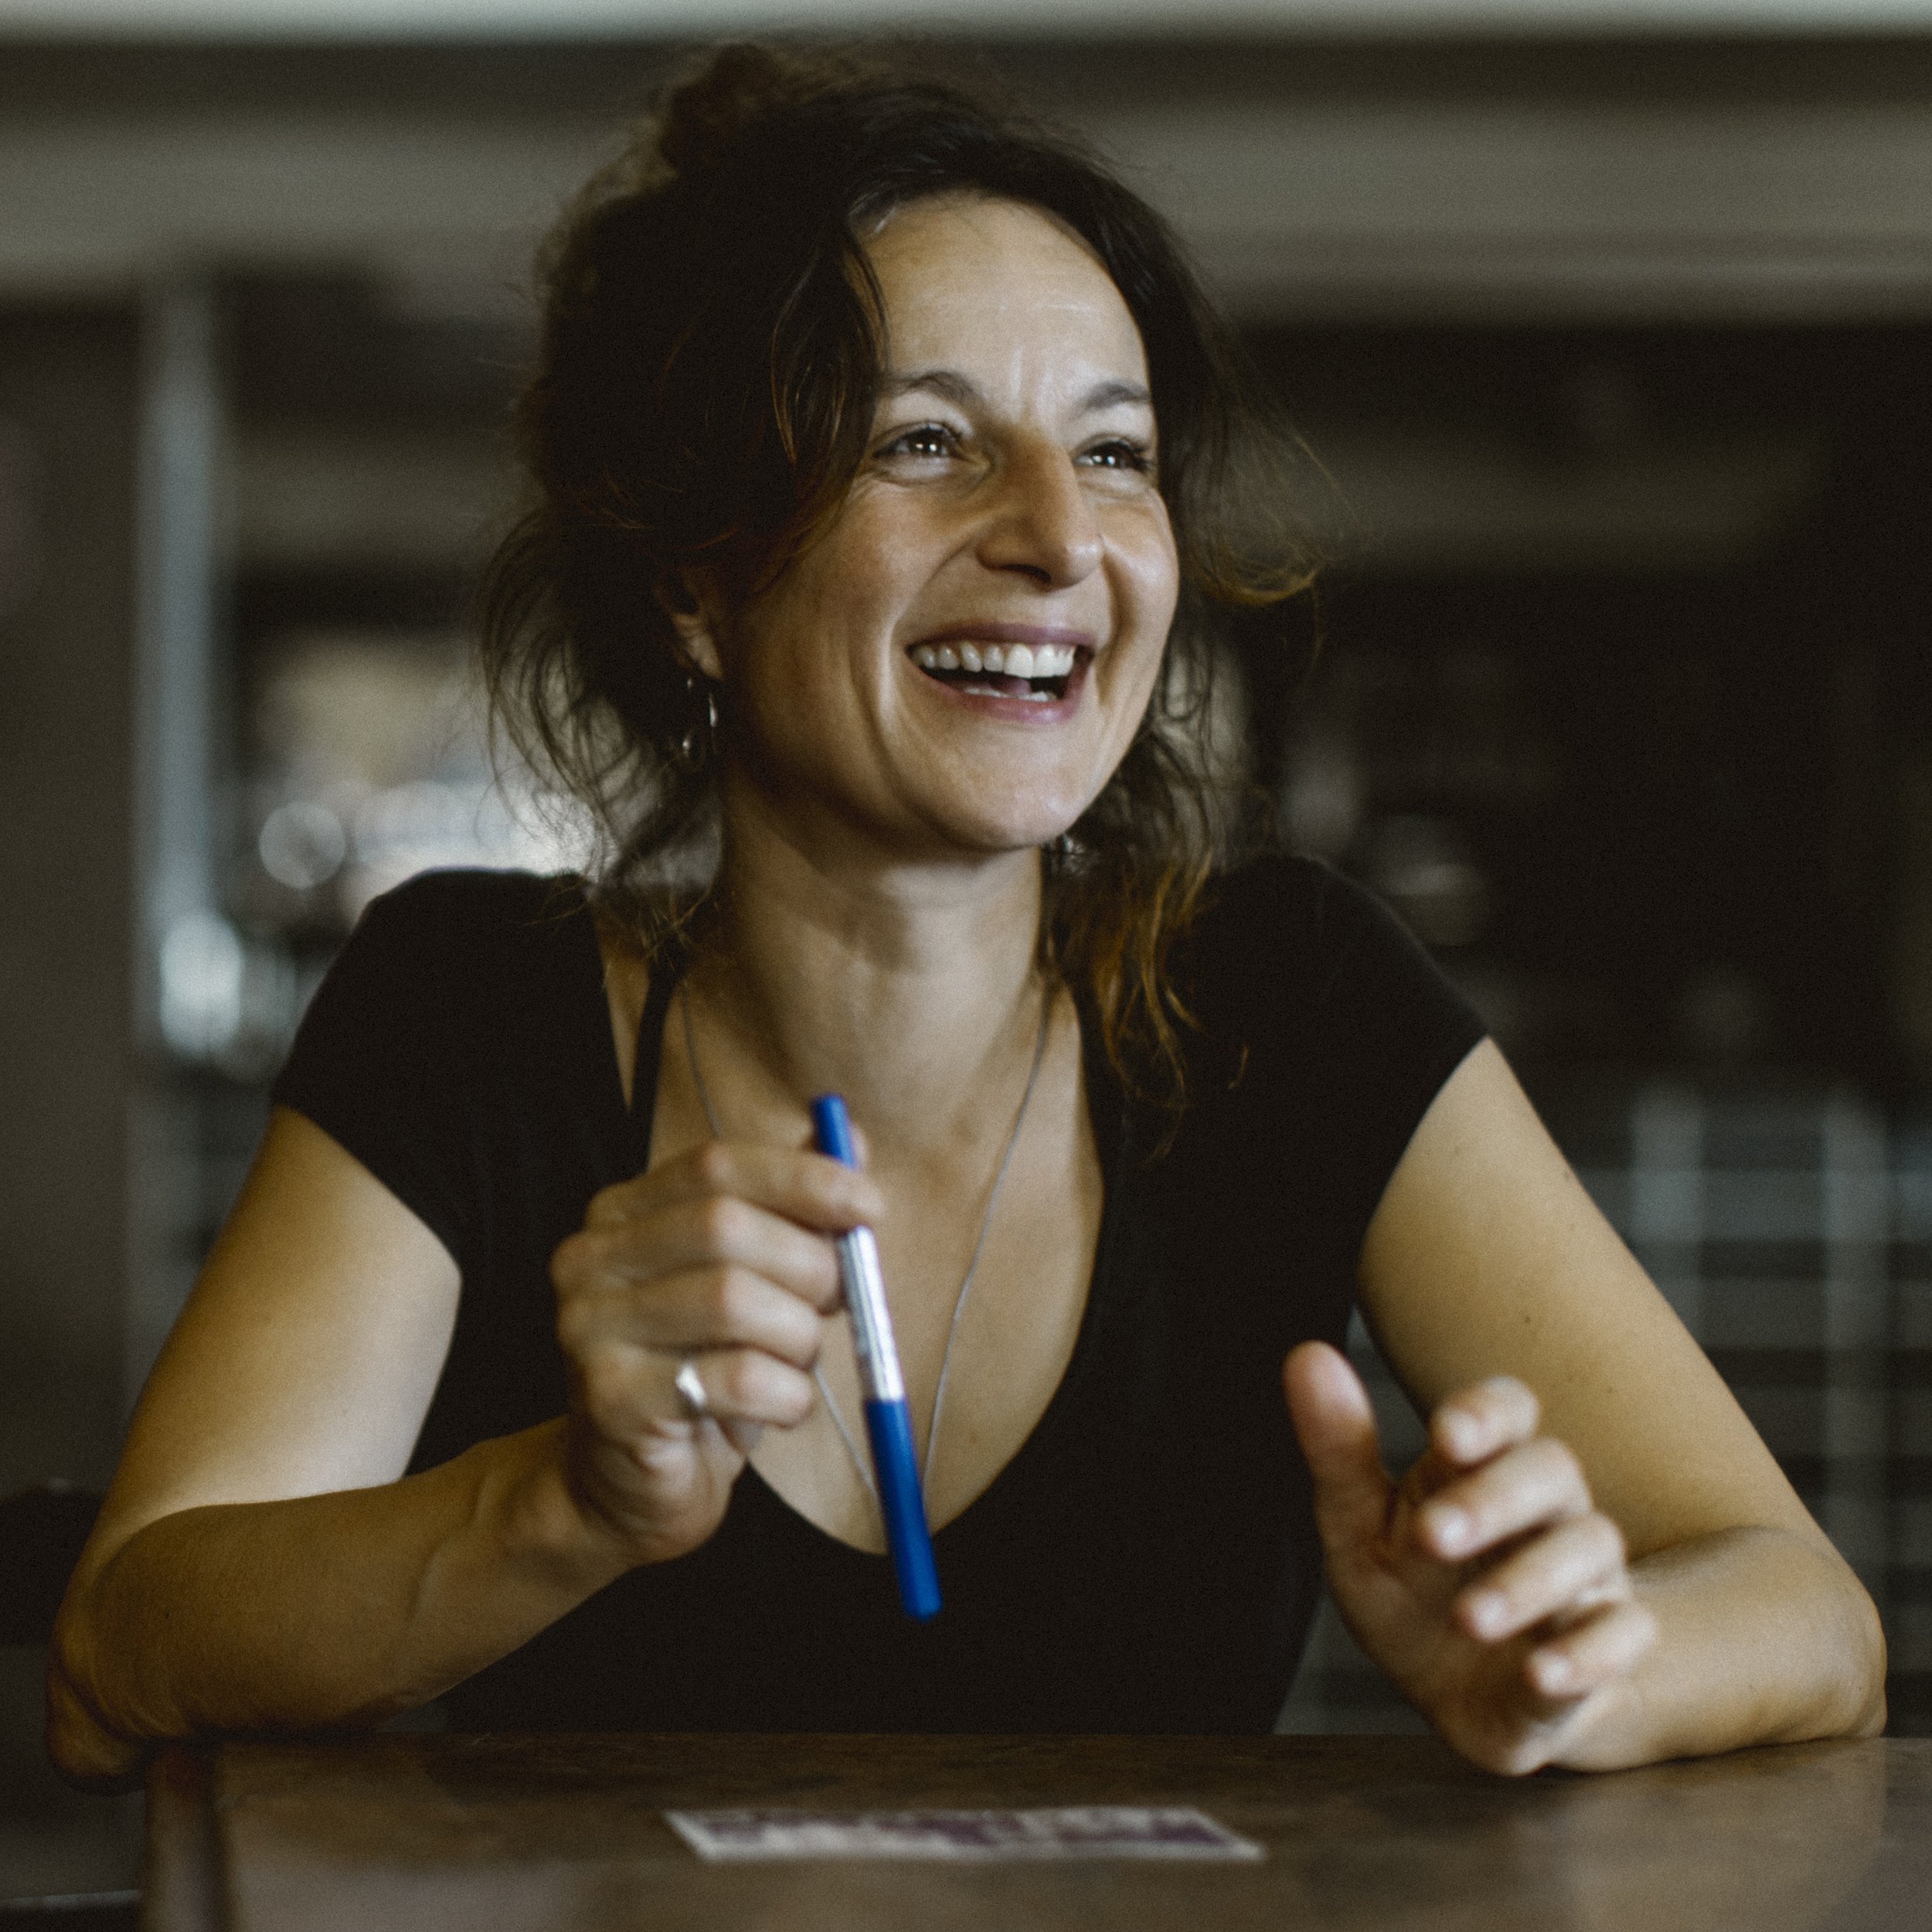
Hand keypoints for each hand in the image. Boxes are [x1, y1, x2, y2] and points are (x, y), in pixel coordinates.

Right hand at [548, 1141, 880, 1566]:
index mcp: (624, 1213)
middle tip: (843, 1299)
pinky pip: (735, 1379)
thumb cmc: (703, 1373)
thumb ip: (791, 1210)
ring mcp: (589, 1329)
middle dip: (808, 1262)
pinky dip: (786, 1394)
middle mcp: (591, 1260)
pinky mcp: (611, 1399)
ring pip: (733, 1301)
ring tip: (798, 1363)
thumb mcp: (750, 1281)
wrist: (627, 1489)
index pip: (716, 1165)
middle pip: (725, 1226)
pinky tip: (782, 1408)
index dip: (801, 1179)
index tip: (869, 1206)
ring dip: (798, 1336)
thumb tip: (853, 1145)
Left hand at [1283, 1340, 1656, 1774]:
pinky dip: (1590, 1654)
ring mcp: (1585, 1577)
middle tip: (1433, 1534)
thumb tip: (1307, 1355)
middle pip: (1552, 1472)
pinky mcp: (1607, 1648)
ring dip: (1531, 1582)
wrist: (1462, 1704)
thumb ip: (1339, 1451)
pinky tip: (1542, 1674)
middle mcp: (1544, 1510)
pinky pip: (1624, 1637)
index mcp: (1480, 1469)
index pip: (1508, 1410)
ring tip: (1470, 1617)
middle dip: (1495, 1499)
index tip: (1447, 1433)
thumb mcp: (1358, 1530)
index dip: (1486, 1413)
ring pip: (1591, 1547)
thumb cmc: (1411, 1598)